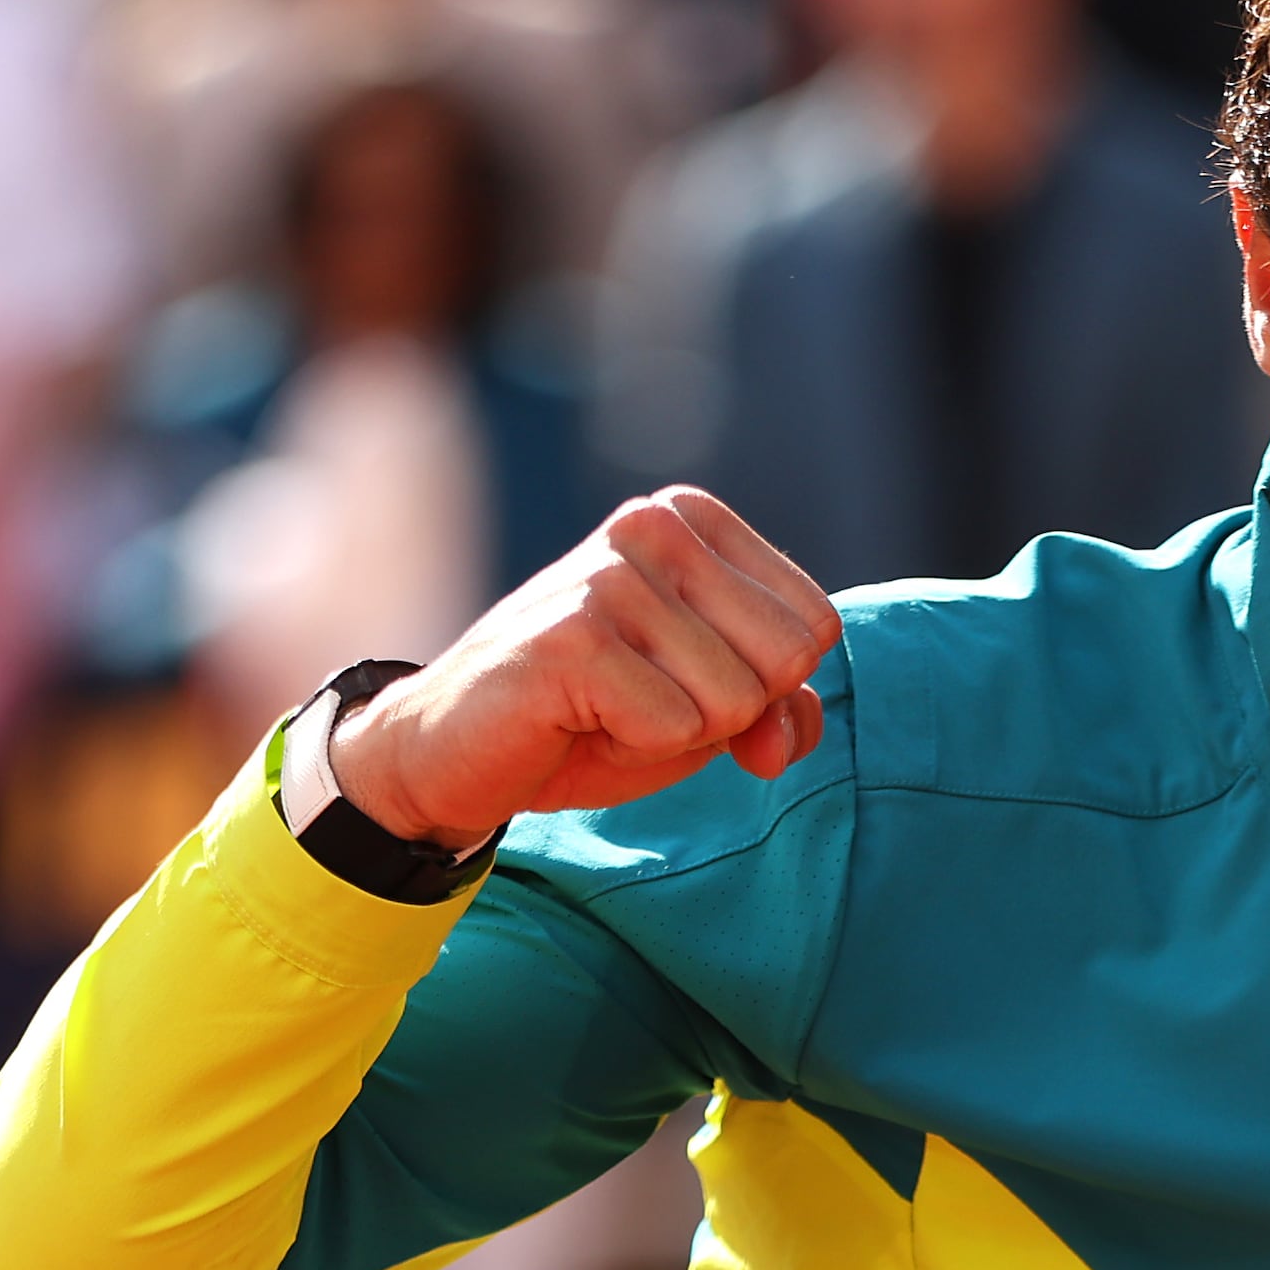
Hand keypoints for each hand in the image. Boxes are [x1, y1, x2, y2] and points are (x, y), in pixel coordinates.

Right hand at [330, 488, 841, 840]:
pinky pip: (674, 728)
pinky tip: (576, 721)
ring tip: (604, 710)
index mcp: (690, 520)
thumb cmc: (590, 718)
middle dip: (726, 714)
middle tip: (642, 702)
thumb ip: (779, 708)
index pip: (814, 625)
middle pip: (786, 661)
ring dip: (672, 735)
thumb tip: (787, 733)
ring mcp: (609, 575)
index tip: (683, 683)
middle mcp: (652, 525)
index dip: (766, 687)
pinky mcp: (573, 637)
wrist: (455, 749)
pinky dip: (632, 749)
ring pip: (734, 701)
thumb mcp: (706, 710)